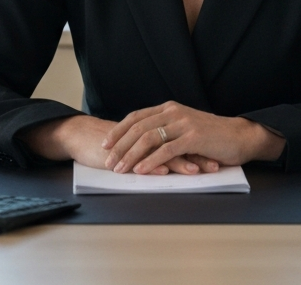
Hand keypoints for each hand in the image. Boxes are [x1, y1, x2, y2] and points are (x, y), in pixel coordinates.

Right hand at [22, 115, 205, 174]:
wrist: (84, 136)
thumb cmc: (112, 144)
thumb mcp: (138, 145)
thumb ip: (155, 149)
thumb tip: (177, 161)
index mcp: (154, 130)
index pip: (182, 140)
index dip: (199, 149)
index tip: (216, 159)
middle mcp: (148, 132)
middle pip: (177, 144)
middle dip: (196, 155)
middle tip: (213, 165)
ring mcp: (136, 141)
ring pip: (162, 150)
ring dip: (180, 162)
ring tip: (196, 171)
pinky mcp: (123, 149)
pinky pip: (141, 157)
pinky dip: (154, 164)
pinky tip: (164, 171)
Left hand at [101, 101, 285, 175]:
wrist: (239, 136)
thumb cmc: (212, 137)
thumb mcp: (185, 128)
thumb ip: (167, 130)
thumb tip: (142, 143)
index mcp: (170, 108)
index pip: (137, 117)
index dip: (119, 130)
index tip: (105, 144)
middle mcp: (174, 112)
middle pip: (139, 127)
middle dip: (120, 145)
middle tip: (108, 162)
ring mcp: (184, 123)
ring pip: (149, 138)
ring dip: (131, 155)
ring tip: (120, 169)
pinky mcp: (194, 137)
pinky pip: (167, 149)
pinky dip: (151, 160)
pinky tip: (141, 170)